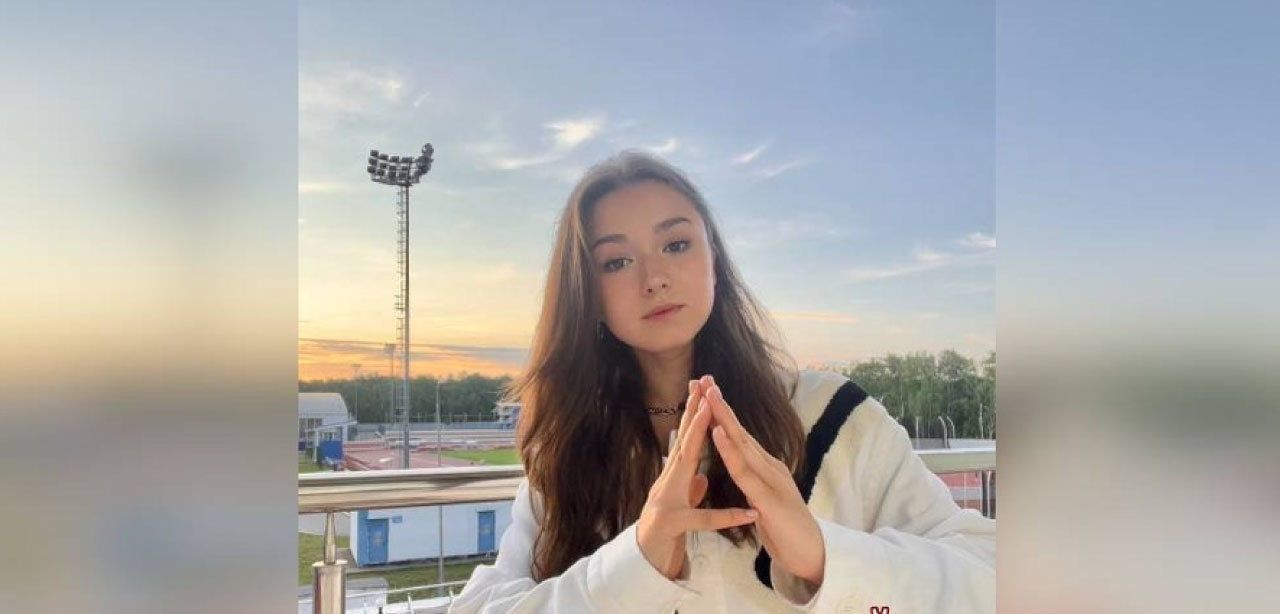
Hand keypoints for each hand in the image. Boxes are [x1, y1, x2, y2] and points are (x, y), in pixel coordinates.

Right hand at [636, 377, 759, 579]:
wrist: (644, 563)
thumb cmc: (663, 533)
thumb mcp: (679, 506)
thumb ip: (688, 488)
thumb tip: (698, 472)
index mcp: (674, 477)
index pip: (687, 440)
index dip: (696, 415)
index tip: (705, 390)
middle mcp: (666, 482)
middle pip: (683, 444)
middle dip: (694, 416)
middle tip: (705, 389)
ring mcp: (665, 501)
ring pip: (683, 468)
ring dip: (698, 445)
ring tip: (717, 425)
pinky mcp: (671, 524)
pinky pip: (699, 519)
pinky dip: (723, 516)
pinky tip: (747, 512)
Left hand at [704, 377, 825, 586]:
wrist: (809, 554)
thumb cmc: (783, 527)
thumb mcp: (761, 498)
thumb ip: (751, 479)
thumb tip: (739, 461)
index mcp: (763, 466)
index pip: (738, 435)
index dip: (721, 413)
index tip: (704, 390)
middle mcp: (768, 466)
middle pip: (740, 431)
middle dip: (721, 404)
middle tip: (704, 377)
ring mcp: (770, 479)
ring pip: (742, 444)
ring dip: (725, 418)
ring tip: (710, 395)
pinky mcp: (769, 498)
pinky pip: (745, 471)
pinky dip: (730, 450)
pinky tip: (719, 433)